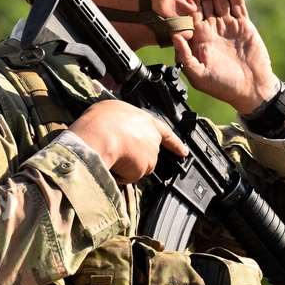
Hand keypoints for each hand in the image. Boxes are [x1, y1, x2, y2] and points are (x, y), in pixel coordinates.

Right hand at [69, 99, 186, 183]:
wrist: (100, 136)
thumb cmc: (101, 121)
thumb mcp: (111, 109)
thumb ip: (122, 119)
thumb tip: (118, 126)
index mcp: (146, 120)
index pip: (166, 132)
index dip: (175, 143)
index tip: (184, 151)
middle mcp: (152, 137)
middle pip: (147, 151)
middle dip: (135, 155)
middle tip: (118, 151)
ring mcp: (150, 153)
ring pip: (138, 165)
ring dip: (126, 164)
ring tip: (110, 153)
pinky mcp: (145, 167)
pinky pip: (130, 175)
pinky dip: (121, 174)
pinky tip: (112, 164)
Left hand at [172, 0, 280, 114]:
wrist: (251, 90)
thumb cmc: (223, 86)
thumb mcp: (199, 75)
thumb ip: (185, 56)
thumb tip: (173, 35)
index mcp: (199, 37)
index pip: (190, 11)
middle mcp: (212, 28)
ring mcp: (228, 25)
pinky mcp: (244, 25)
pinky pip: (238, 4)